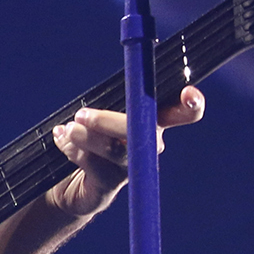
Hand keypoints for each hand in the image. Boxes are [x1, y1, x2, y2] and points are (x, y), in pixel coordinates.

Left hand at [46, 86, 205, 216]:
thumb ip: (111, 96)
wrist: (67, 182)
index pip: (180, 111)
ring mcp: (131, 168)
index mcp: (151, 121)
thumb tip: (118, 67)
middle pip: (145, 132)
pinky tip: (61, 140)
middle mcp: (148, 145)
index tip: (189, 94)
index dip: (192, 105)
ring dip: (88, 138)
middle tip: (81, 116)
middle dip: (111, 122)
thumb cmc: (88, 138)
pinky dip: (74, 151)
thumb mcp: (99, 113)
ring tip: (69, 129)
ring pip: (118, 152)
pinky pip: (96, 168)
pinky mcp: (110, 186)